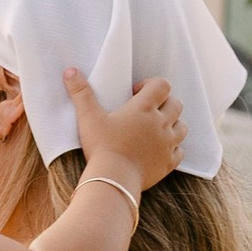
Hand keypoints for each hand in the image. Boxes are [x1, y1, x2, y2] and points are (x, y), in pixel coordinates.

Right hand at [67, 65, 185, 193]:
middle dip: (164, 104)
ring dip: (172, 125)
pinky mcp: (168, 163)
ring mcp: (167, 143)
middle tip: (145, 113)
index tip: (136, 94)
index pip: (162, 85)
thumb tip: (69, 71)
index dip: (152, 85)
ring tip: (154, 130)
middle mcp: (160, 123)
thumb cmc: (100, 147)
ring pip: (182, 127)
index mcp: (144, 108)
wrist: (112, 180)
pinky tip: (159, 151)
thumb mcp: (88, 118)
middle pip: (175, 104)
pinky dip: (173, 149)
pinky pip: (179, 151)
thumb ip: (81, 93)